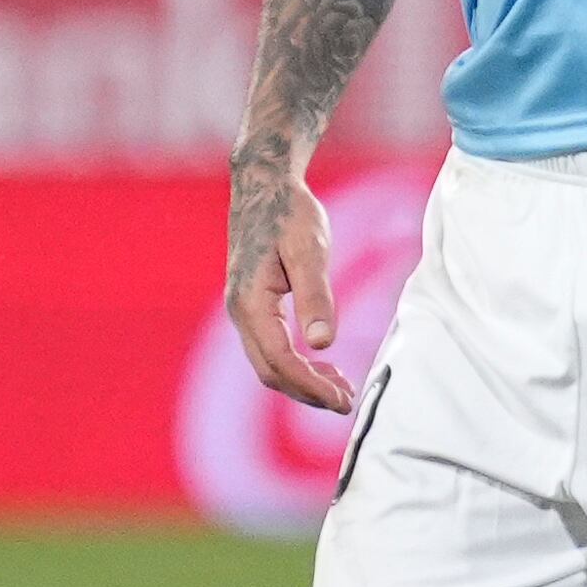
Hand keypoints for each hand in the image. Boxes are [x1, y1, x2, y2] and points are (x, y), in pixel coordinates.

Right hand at [227, 159, 353, 411]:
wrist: (264, 184)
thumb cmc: (289, 212)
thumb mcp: (310, 249)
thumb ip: (316, 296)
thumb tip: (323, 344)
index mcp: (250, 302)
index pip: (280, 360)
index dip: (312, 386)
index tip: (344, 399)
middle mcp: (240, 312)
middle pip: (270, 372)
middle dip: (307, 393)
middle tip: (347, 402)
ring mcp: (242, 310)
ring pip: (268, 363)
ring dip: (302, 382)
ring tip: (341, 389)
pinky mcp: (252, 304)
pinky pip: (270, 347)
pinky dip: (295, 364)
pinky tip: (323, 364)